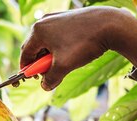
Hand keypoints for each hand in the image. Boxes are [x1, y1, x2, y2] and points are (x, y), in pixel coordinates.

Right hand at [21, 6, 136, 89]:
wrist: (110, 24)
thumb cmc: (84, 43)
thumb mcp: (64, 66)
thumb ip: (51, 79)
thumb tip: (45, 86)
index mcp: (38, 31)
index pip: (25, 54)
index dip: (27, 69)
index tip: (33, 79)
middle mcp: (45, 22)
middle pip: (35, 47)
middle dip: (40, 63)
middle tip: (49, 75)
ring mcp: (57, 18)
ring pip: (48, 42)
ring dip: (52, 57)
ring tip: (64, 65)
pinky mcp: (69, 18)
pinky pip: (58, 36)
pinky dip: (61, 48)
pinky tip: (73, 54)